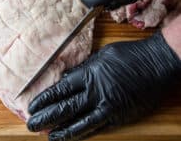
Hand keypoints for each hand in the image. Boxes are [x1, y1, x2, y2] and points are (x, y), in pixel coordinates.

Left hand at [27, 31, 180, 140]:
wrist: (156, 63)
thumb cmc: (128, 55)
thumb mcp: (102, 55)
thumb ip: (83, 68)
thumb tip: (67, 77)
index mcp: (89, 74)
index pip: (60, 89)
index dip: (45, 99)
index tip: (33, 105)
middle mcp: (95, 92)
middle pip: (65, 107)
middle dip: (46, 117)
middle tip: (31, 124)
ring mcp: (107, 106)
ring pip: (79, 122)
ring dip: (61, 130)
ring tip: (47, 135)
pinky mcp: (118, 116)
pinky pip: (96, 127)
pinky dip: (81, 133)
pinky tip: (71, 136)